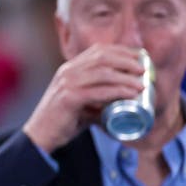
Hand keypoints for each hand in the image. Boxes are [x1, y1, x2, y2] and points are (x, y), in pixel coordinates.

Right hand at [23, 44, 144, 152]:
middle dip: (127, 60)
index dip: (122, 51)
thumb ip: (100, 97)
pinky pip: (97, 91)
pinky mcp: (68, 98)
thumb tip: (127, 99)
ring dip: (126, 76)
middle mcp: (67, 71)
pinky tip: (131, 94)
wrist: (40, 135)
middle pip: (102, 57)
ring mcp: (66, 83)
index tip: (140, 59)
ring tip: (143, 84)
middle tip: (145, 70)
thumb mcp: (83, 102)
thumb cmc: (64, 119)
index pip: (98, 50)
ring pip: (102, 72)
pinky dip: (117, 91)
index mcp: (70, 68)